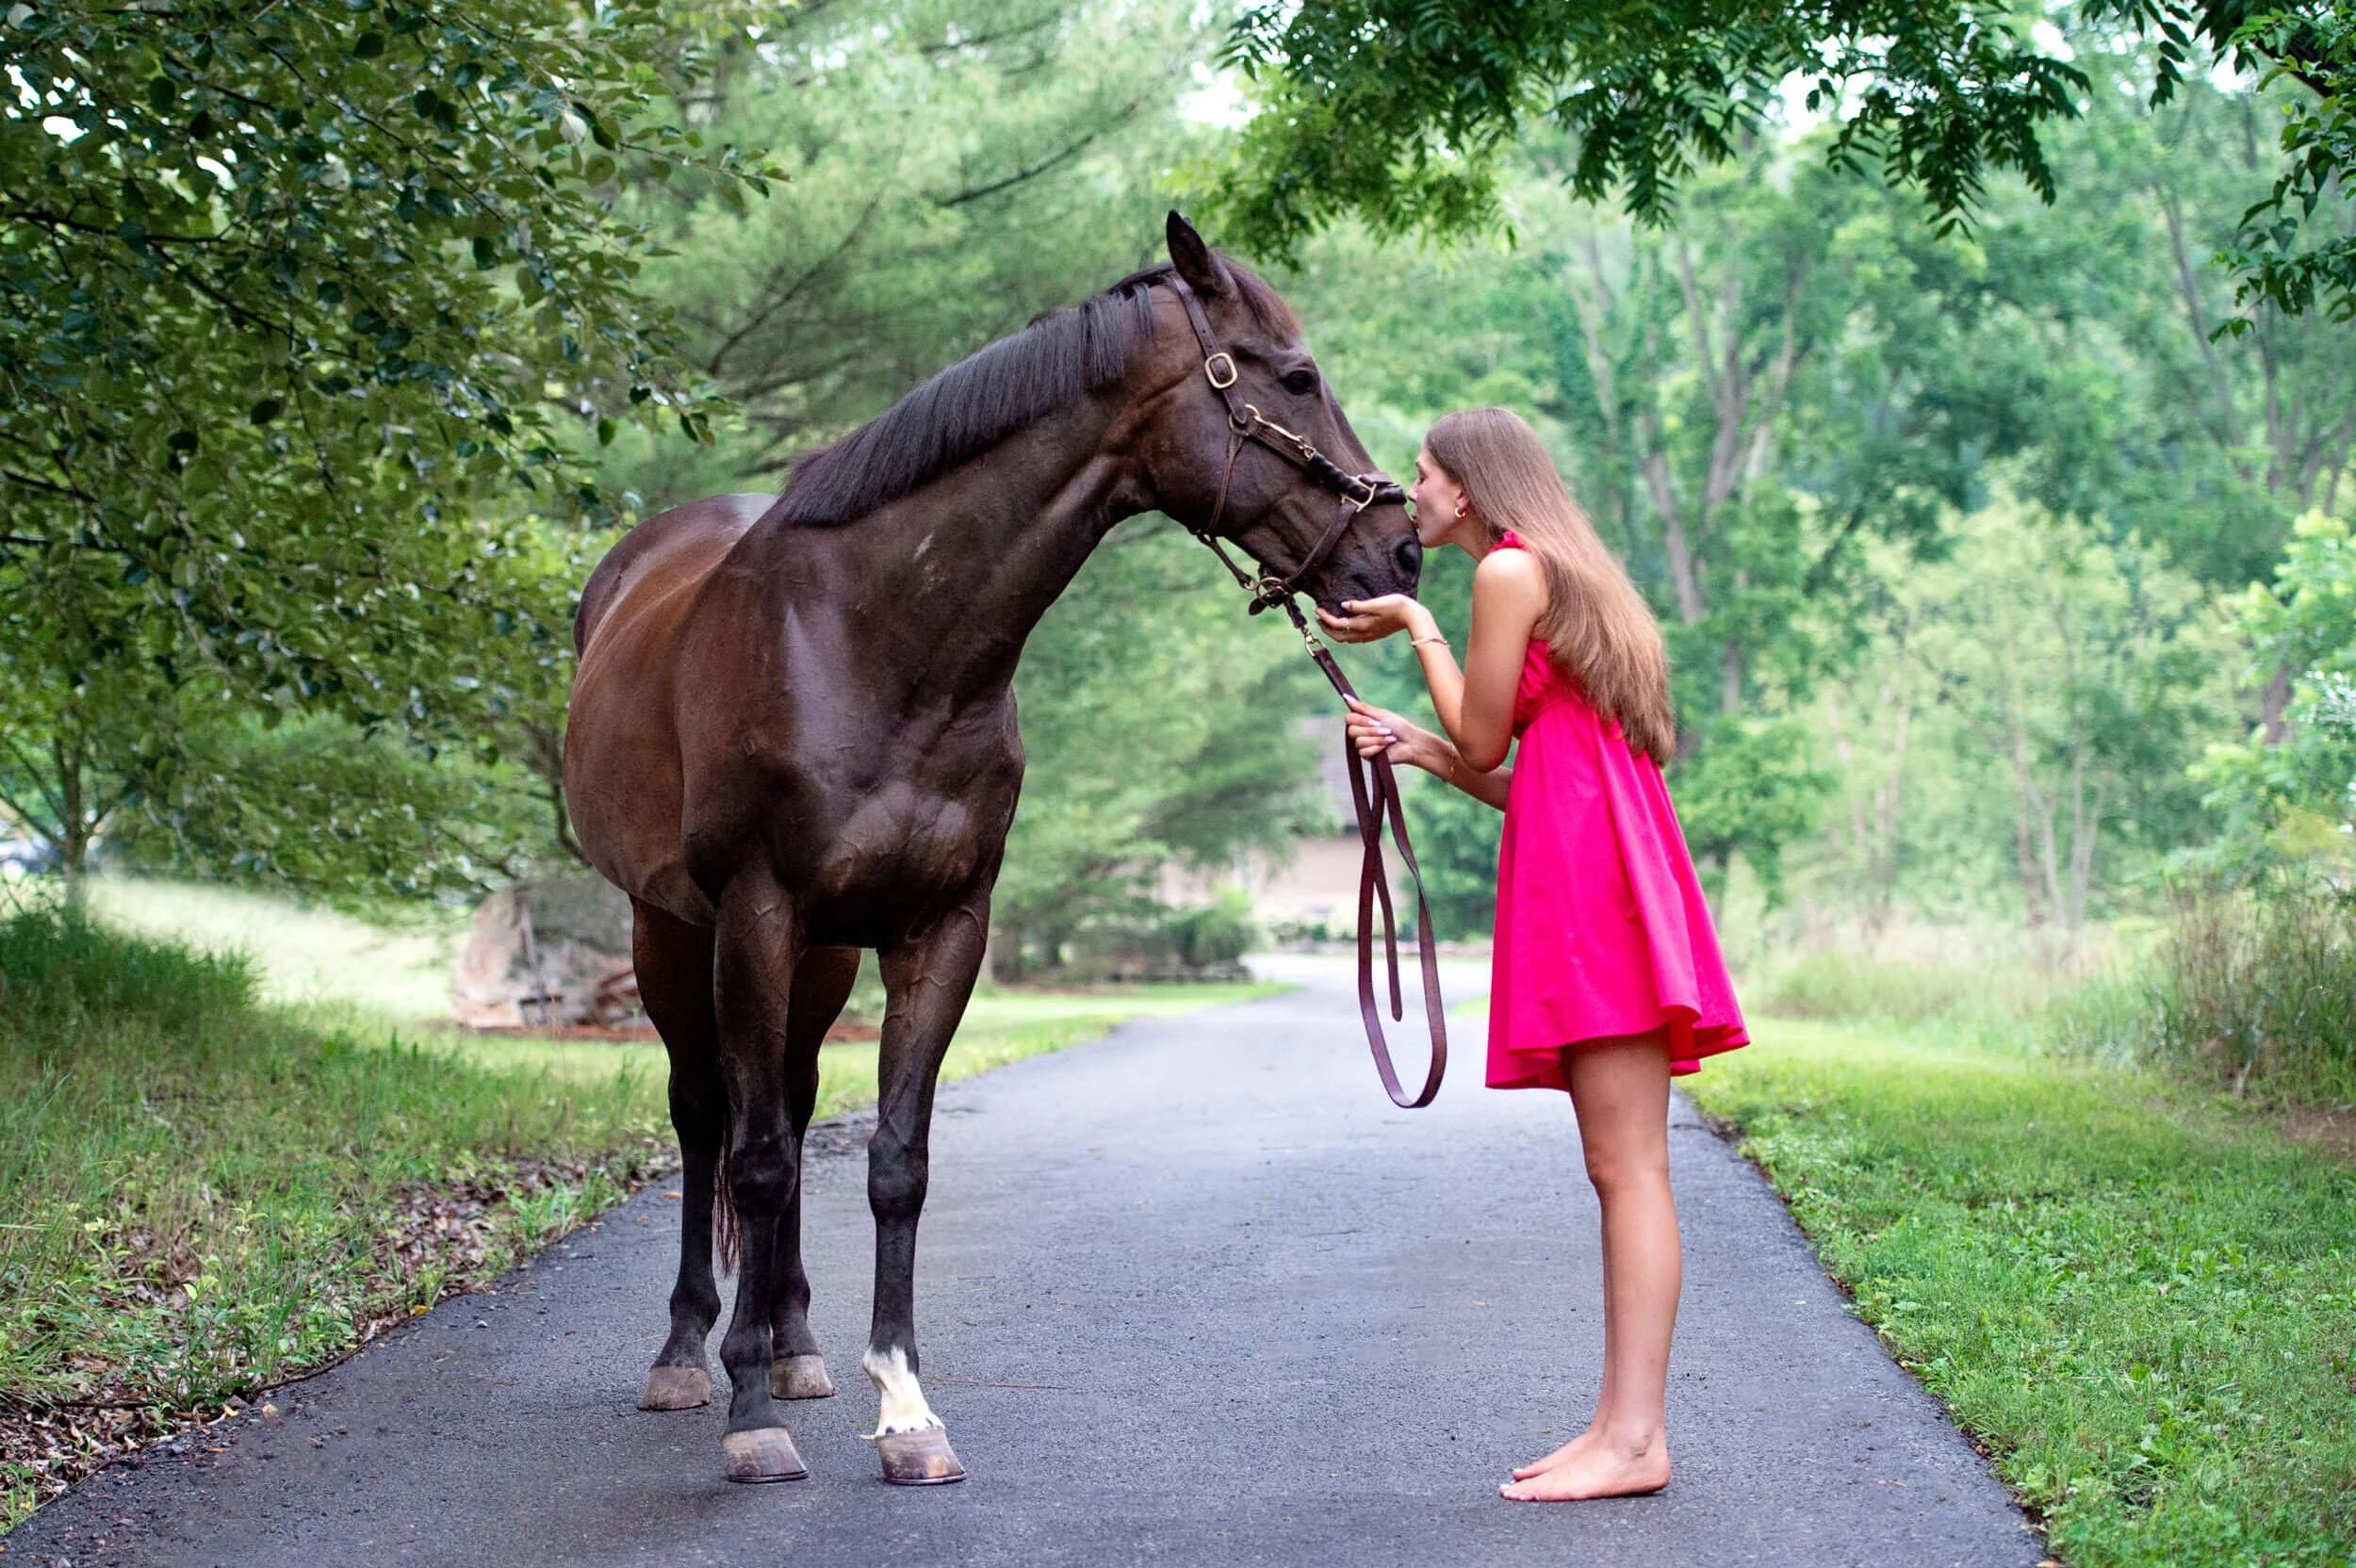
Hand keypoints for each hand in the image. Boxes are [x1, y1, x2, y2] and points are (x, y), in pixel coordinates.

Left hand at [1316, 594, 1431, 644]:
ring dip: (1333, 631)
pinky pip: (1353, 638)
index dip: (1324, 617)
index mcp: (1362, 625)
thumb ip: (1358, 606)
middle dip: (1325, 627)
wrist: (1413, 617)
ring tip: (1327, 621)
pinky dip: (1344, 633)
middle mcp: (1363, 633)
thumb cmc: (1397, 606)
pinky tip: (1345, 625)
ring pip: (1345, 638)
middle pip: (1338, 635)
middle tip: (1318, 617)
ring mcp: (1368, 636)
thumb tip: (1343, 606)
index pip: (1337, 624)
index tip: (1317, 609)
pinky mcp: (1374, 634)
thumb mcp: (1376, 603)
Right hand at [1344, 696, 1446, 774]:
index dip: (1361, 720)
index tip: (1375, 720)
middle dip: (1371, 731)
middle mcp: (1360, 732)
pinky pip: (1364, 752)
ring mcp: (1363, 745)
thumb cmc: (1398, 726)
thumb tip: (1345, 696)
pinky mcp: (1367, 756)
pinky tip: (1386, 747)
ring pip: (1359, 742)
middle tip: (1385, 729)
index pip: (1349, 719)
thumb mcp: (1380, 714)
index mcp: (1362, 721)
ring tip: (1389, 738)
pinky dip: (1377, 748)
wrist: (1410, 742)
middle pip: (1352, 731)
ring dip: (1377, 739)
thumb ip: (1362, 707)